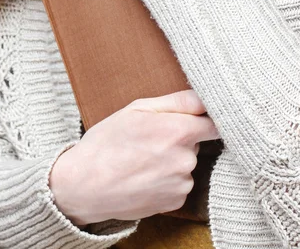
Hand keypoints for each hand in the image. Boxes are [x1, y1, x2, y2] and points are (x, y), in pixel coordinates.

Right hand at [49, 89, 219, 224]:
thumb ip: (176, 101)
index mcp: (178, 131)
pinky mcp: (175, 202)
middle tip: (150, 138)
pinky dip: (166, 179)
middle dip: (180, 138)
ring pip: (186, 164)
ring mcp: (181, 184)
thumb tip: (204, 97)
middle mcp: (185, 159)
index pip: (215, 123)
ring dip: (172, 160)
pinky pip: (178, 184)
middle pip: (196, 143)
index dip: (206, 119)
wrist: (85, 185)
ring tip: (142, 159)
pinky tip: (143, 175)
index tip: (195, 118)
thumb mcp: (136, 109)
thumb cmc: (107, 142)